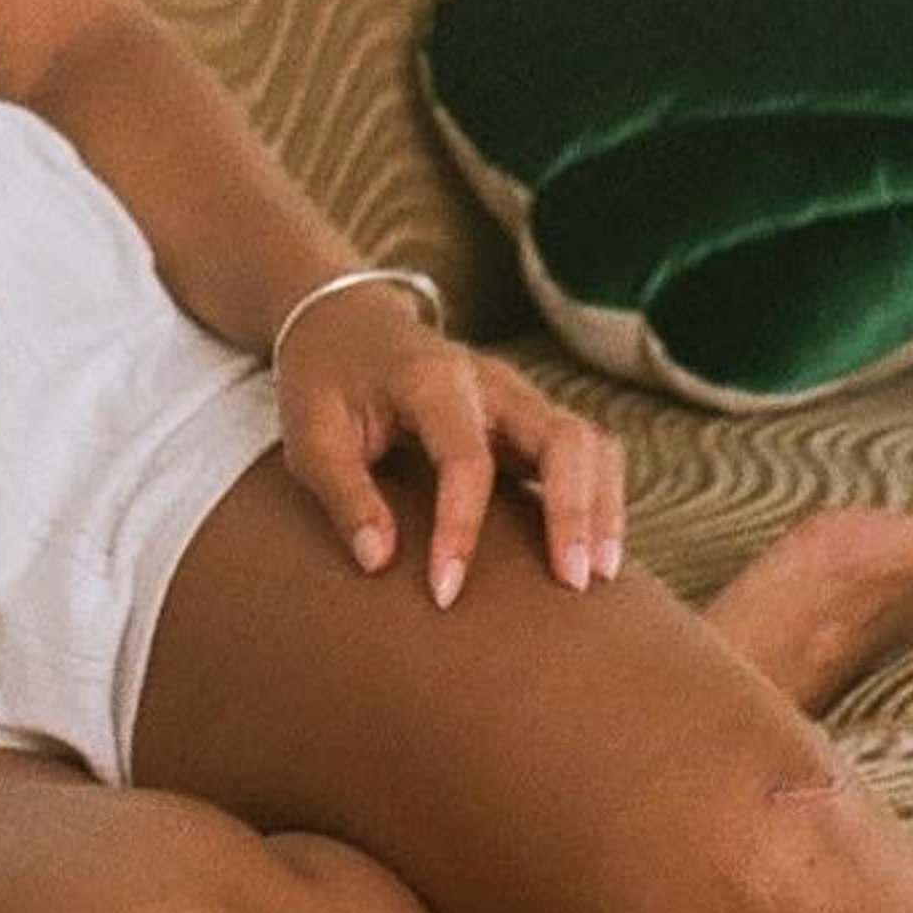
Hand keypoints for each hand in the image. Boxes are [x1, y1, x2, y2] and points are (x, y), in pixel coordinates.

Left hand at [271, 281, 627, 605]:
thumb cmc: (323, 381)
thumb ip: (343, 493)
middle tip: (572, 583)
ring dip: (601, 507)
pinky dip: (603, 497)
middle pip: (560, 436)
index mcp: (429, 379)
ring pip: (588, 441)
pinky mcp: (529, 416)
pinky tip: (598, 551)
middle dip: (573, 510)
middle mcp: (489, 381)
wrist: (343, 320)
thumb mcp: (309, 434)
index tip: (444, 592)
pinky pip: (588, 451)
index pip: (465, 457)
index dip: (461, 528)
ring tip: (600, 576)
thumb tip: (378, 562)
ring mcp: (517, 396)